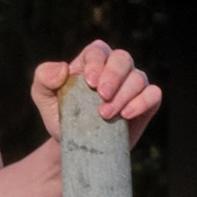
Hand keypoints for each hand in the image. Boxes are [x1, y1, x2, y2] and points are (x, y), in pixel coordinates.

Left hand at [31, 40, 160, 145]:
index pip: (98, 51)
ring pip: (138, 78)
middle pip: (122, 59)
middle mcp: (116, 68)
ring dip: (123, 95)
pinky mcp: (145, 104)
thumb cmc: (61, 115)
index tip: (89, 83)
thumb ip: (43, 77)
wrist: (76, 145)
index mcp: (93, 60)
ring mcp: (132, 85)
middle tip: (101, 96)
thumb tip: (63, 68)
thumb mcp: (43, 96)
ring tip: (105, 115)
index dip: (96, 63)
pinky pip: (154, 94)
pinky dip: (143, 101)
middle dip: (113, 76)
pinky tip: (127, 114)